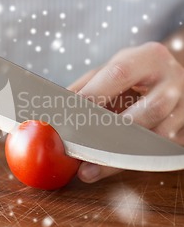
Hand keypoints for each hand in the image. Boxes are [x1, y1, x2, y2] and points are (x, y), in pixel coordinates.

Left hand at [68, 42, 183, 182]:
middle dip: (112, 132)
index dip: (94, 94)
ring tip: (88, 168)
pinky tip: (106, 168)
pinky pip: (159, 152)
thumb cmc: (136, 73)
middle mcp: (173, 82)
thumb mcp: (113, 69)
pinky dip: (130, 163)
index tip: (69, 113)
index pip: (120, 74)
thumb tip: (54, 108)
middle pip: (149, 110)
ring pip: (157, 137)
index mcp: (150, 58)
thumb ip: (86, 86)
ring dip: (119, 157)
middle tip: (80, 148)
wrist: (171, 78)